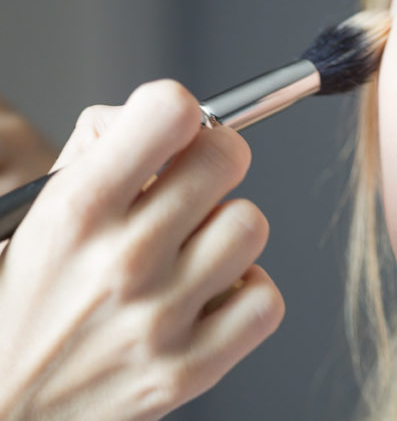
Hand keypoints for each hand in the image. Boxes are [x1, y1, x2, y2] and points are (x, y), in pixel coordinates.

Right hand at [0, 80, 284, 419]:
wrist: (1, 411)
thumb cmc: (23, 303)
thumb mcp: (35, 214)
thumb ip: (97, 150)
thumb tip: (155, 113)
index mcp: (77, 212)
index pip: (169, 113)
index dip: (179, 111)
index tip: (174, 131)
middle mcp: (124, 261)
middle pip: (227, 157)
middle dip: (214, 159)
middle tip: (195, 181)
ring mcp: (160, 319)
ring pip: (250, 224)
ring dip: (226, 230)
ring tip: (191, 250)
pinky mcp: (189, 369)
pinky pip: (265, 299)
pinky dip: (246, 293)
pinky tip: (210, 294)